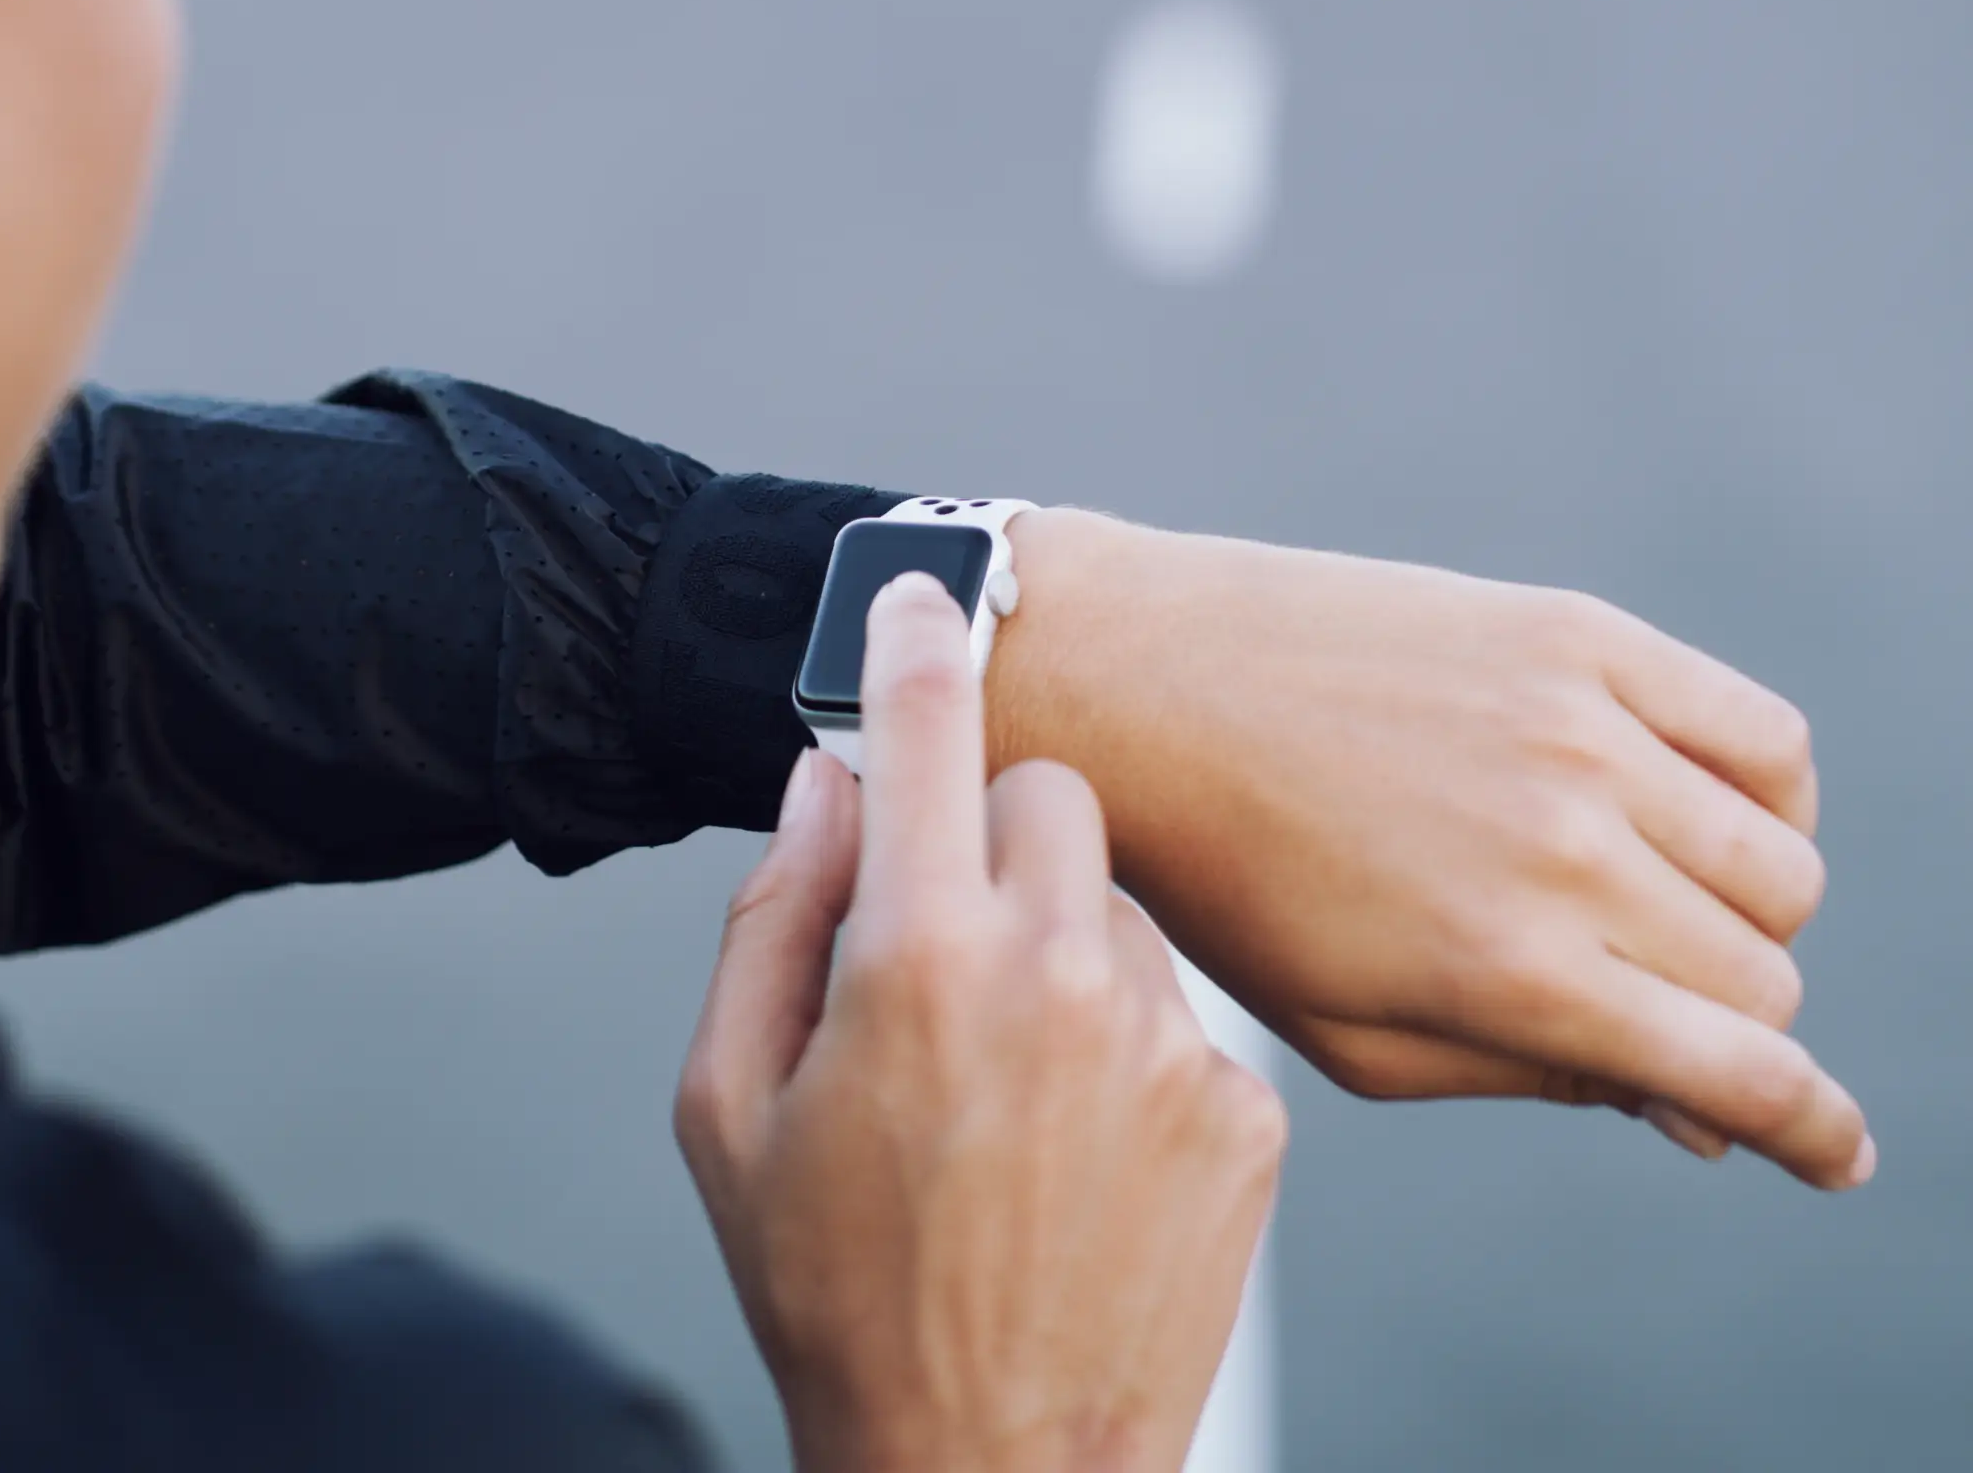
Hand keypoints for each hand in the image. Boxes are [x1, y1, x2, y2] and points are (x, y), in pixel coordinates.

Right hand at [679, 575, 1283, 1472]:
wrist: (989, 1465)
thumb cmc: (834, 1295)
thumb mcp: (727, 1111)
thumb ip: (771, 920)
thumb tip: (824, 785)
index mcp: (915, 961)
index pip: (930, 727)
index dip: (916, 637)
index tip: (920, 588)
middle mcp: (1058, 977)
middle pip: (1056, 797)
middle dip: (997, 838)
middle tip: (946, 948)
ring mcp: (1168, 1045)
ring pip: (1123, 909)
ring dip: (1067, 954)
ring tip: (1008, 1097)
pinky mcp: (1245, 1114)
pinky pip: (1185, 1020)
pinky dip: (1133, 1057)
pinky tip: (1079, 1160)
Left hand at [987, 512, 1876, 1189]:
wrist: (1139, 689)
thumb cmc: (1237, 889)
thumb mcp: (1362, 1036)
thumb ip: (1542, 1076)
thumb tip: (1700, 1113)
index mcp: (1514, 972)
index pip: (1746, 1071)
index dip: (1815, 1132)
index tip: (1843, 1159)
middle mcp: (1570, 852)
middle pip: (1765, 973)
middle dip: (1733, 1019)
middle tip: (1651, 1002)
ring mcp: (1584, 732)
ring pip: (1782, 863)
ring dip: (1745, 914)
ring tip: (1659, 910)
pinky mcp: (1582, 637)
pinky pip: (1767, 737)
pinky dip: (1770, 796)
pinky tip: (1695, 815)